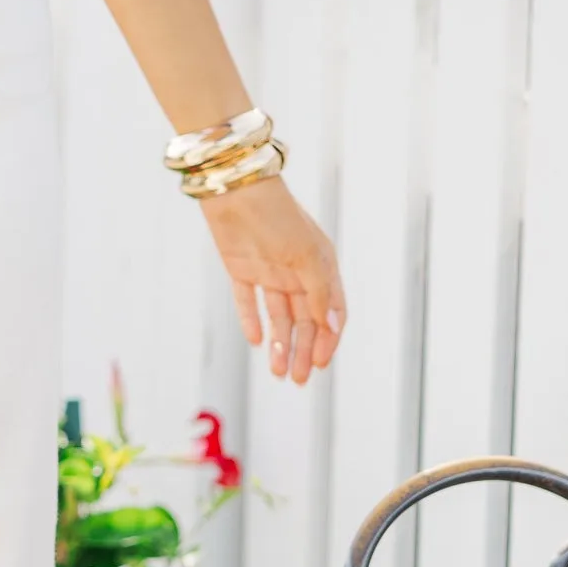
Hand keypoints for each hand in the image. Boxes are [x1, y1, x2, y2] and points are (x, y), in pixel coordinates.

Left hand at [197, 174, 343, 383]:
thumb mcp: (305, 255)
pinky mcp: (241, 269)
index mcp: (321, 266)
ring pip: (278, 316)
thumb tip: (332, 329)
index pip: (330, 312)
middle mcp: (297, 271)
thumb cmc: (278, 216)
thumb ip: (319, 293)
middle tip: (297, 379)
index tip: (319, 364)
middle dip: (302, 350)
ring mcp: (270, 271)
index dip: (327, 339)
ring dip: (280, 343)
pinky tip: (256, 341)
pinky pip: (249, 301)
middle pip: (304, 320)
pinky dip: (252, 320)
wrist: (235, 187)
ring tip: (276, 371)